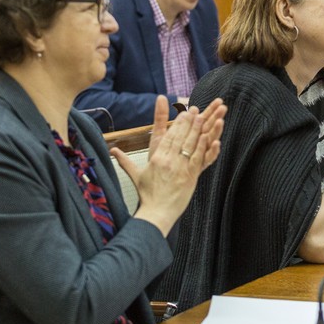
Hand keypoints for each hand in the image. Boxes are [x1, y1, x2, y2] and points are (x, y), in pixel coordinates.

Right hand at [111, 95, 225, 234]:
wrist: (156, 213)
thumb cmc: (147, 196)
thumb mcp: (135, 175)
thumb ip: (125, 161)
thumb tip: (112, 151)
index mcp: (157, 159)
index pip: (168, 137)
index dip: (177, 124)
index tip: (183, 113)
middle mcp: (169, 161)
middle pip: (180, 137)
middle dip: (188, 122)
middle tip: (195, 110)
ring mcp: (181, 168)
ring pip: (191, 145)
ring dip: (198, 130)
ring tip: (203, 118)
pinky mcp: (191, 177)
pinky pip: (200, 158)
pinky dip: (205, 147)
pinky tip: (211, 138)